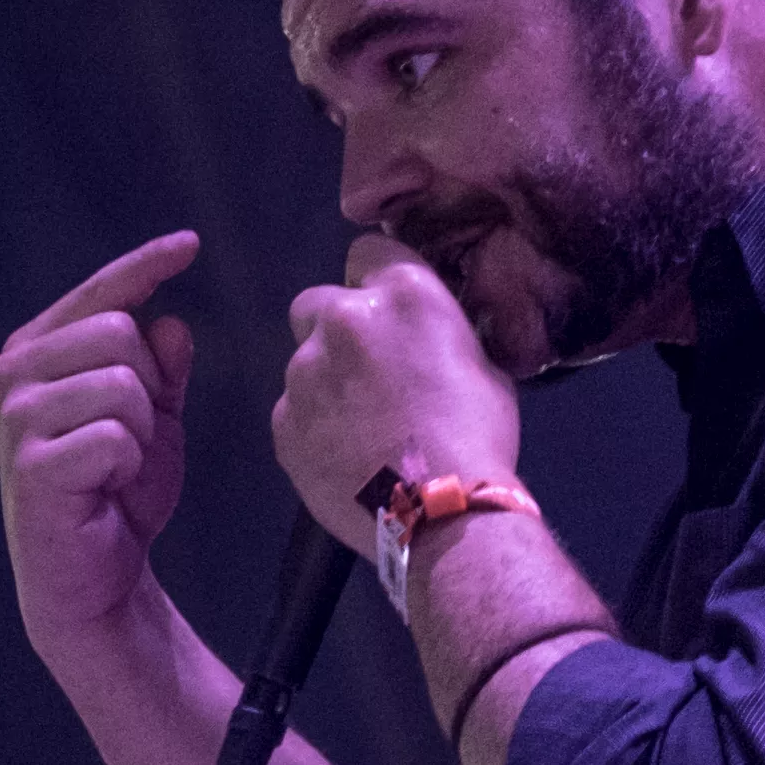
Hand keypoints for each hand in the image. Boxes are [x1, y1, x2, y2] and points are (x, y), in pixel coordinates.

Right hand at [0, 230, 199, 654]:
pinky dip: (130, 466)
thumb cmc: (118, 493)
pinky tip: (105, 490)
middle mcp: (16, 373)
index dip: (145, 265)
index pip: (101, 295)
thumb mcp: (153, 422)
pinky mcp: (30, 463)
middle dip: (151, 391)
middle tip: (133, 444)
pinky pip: (116, 436)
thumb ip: (160, 371)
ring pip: (123, 384)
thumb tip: (169, 321)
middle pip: (121, 334)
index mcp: (38, 350)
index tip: (189, 243)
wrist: (97, 576)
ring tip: (117, 469)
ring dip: (142, 433)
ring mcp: (18, 417)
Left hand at [274, 232, 518, 555]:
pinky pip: (293, 411)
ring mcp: (303, 373)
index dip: (377, 280)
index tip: (390, 313)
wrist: (442, 513)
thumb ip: (439, 331)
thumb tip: (424, 332)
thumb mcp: (481, 363)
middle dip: (338, 327)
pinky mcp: (282, 423)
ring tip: (362, 426)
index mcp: (401, 294)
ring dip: (327, 381)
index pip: (367, 251)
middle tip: (369, 372)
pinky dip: (313, 425)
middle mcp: (342, 320)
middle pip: (318, 302)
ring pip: (305, 362)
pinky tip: (345, 455)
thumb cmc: (477, 436)